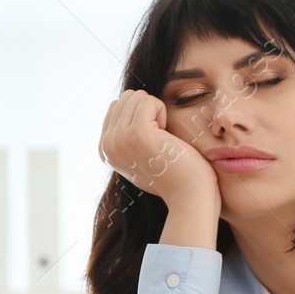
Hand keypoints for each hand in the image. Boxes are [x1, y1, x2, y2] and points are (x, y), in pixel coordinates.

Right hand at [97, 90, 218, 210]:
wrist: (189, 196)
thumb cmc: (175, 174)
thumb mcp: (142, 154)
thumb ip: (128, 136)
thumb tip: (123, 106)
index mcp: (105, 149)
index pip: (116, 107)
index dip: (141, 114)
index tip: (153, 139)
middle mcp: (107, 145)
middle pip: (125, 98)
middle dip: (147, 109)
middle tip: (160, 136)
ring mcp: (119, 140)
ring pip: (136, 97)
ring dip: (156, 110)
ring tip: (163, 137)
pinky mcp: (137, 134)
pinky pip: (148, 100)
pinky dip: (162, 110)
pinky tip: (167, 133)